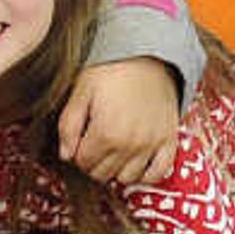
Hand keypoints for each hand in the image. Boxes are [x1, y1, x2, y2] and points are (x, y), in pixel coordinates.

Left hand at [59, 57, 180, 184]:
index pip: (83, 162)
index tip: (80, 141)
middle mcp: (130, 144)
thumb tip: (65, 154)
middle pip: (102, 174)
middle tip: (94, 144)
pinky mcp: (168, 140)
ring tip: (113, 150)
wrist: (148, 55)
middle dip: (93, 162)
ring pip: (126, 178)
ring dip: (116, 169)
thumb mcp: (82, 90)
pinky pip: (157, 174)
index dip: (77, 153)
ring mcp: (151, 144)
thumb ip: (69, 125)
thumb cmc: (112, 69)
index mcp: (106, 132)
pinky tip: (135, 162)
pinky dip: (145, 174)